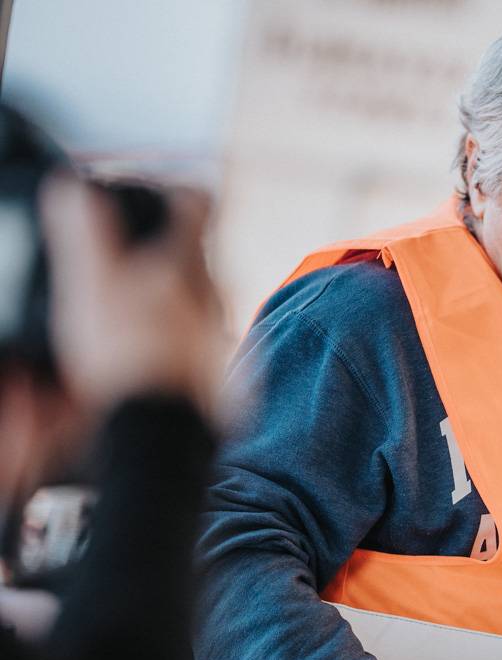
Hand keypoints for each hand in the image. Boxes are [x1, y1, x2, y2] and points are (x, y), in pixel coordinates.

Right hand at [39, 174, 227, 415]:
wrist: (158, 425)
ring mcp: (222, 332)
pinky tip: (159, 357)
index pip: (197, 204)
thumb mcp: (89, 283)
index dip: (182, 192)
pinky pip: (208, 344)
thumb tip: (73, 188)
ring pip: (207, 302)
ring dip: (180, 302)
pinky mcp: (225, 369)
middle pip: (202, 257)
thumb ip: (83, 231)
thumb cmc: (123, 355)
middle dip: (173, 256)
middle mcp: (215, 293)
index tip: (170, 194)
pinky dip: (186, 344)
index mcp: (184, 262)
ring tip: (142, 319)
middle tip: (139, 266)